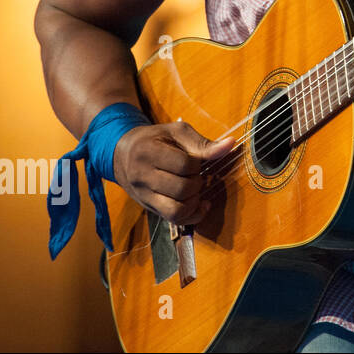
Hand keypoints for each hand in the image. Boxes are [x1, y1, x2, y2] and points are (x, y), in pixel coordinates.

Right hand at [112, 118, 233, 224]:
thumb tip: (230, 145)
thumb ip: (202, 142)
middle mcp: (142, 177)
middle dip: (197, 182)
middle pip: (182, 189)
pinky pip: (174, 220)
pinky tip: (200, 204)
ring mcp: (144, 196)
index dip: (198, 164)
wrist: (122, 154)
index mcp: (148, 152)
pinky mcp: (149, 208)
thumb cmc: (155, 140)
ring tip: (196, 189)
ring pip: (176, 210)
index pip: (184, 165)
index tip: (195, 160)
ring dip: (195, 201)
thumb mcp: (176, 132)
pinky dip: (193, 216)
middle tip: (196, 174)